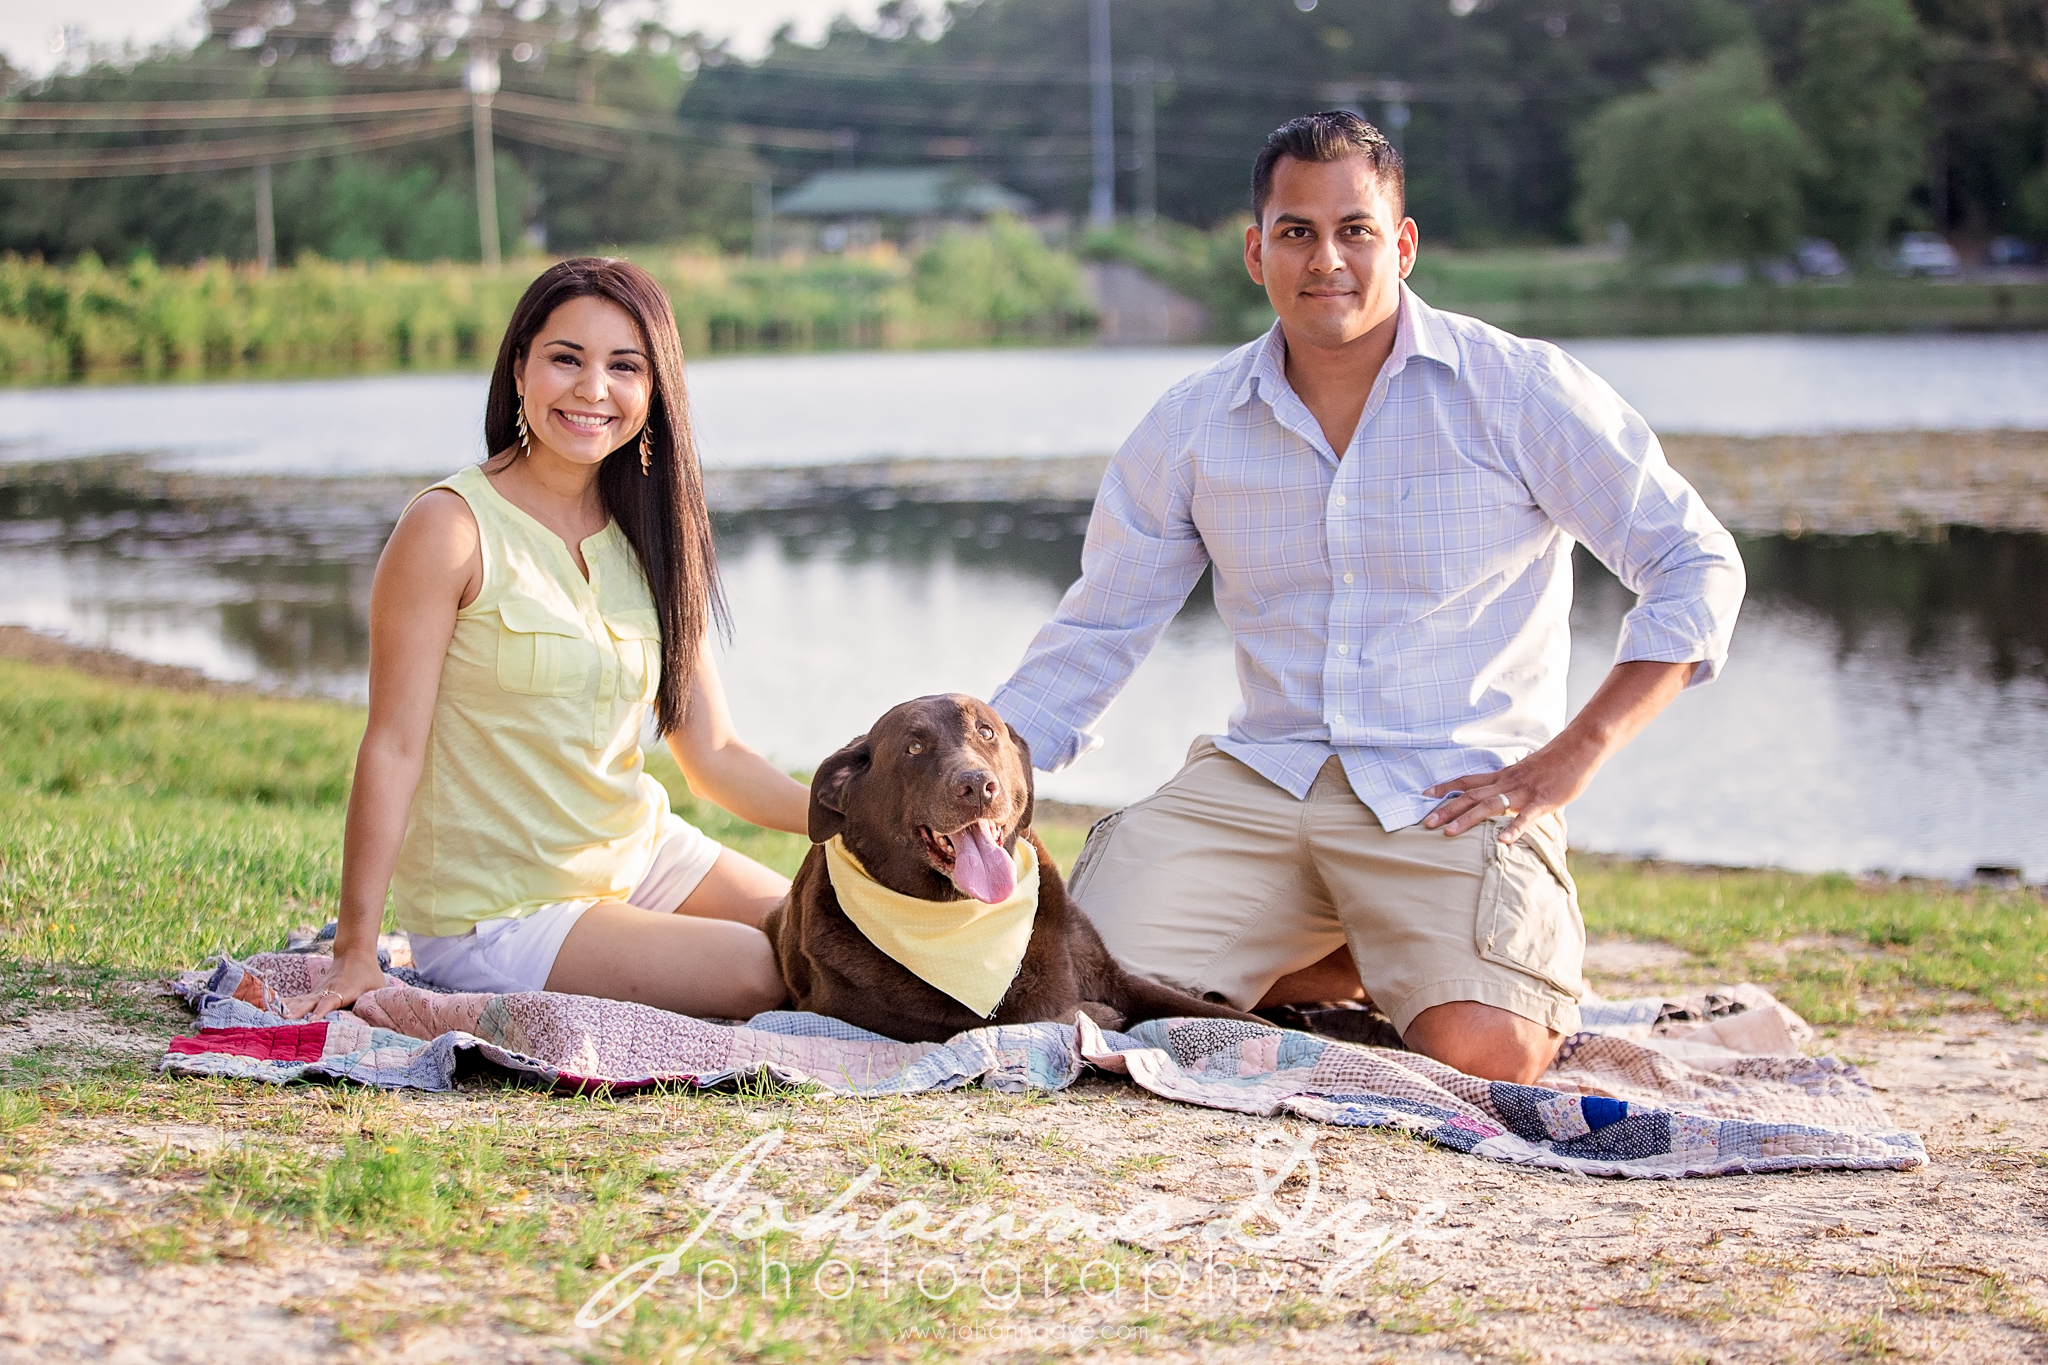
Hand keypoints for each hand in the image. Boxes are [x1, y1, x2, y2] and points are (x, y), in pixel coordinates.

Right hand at [279, 949, 387, 1019]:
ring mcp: (319, 991)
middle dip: (299, 1012)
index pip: (330, 1002)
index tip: (311, 1021)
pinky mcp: (314, 992)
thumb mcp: (377, 987)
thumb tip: (379, 1019)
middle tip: (286, 1022)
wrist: (354, 953)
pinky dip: (286, 1004)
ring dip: (289, 1009)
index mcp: (344, 991)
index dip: (321, 1011)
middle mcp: (328, 991)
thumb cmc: (368, 973)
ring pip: (302, 1001)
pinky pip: (299, 1000)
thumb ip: (375, 1002)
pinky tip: (274, 1009)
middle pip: (311, 1002)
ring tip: (274, 1018)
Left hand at [1421, 732, 1601, 843]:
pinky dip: (1515, 828)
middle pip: (1471, 796)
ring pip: (1490, 806)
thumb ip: (1513, 783)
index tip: (1424, 794)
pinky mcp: (1543, 800)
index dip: (1446, 788)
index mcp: (1503, 776)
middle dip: (1446, 809)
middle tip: (1425, 823)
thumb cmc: (1554, 762)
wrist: (1579, 747)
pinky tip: (1503, 841)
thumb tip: (1504, 794)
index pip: (1468, 780)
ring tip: (1448, 833)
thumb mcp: (1526, 771)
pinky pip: (1527, 817)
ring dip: (1467, 819)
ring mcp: (1524, 792)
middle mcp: (1507, 782)